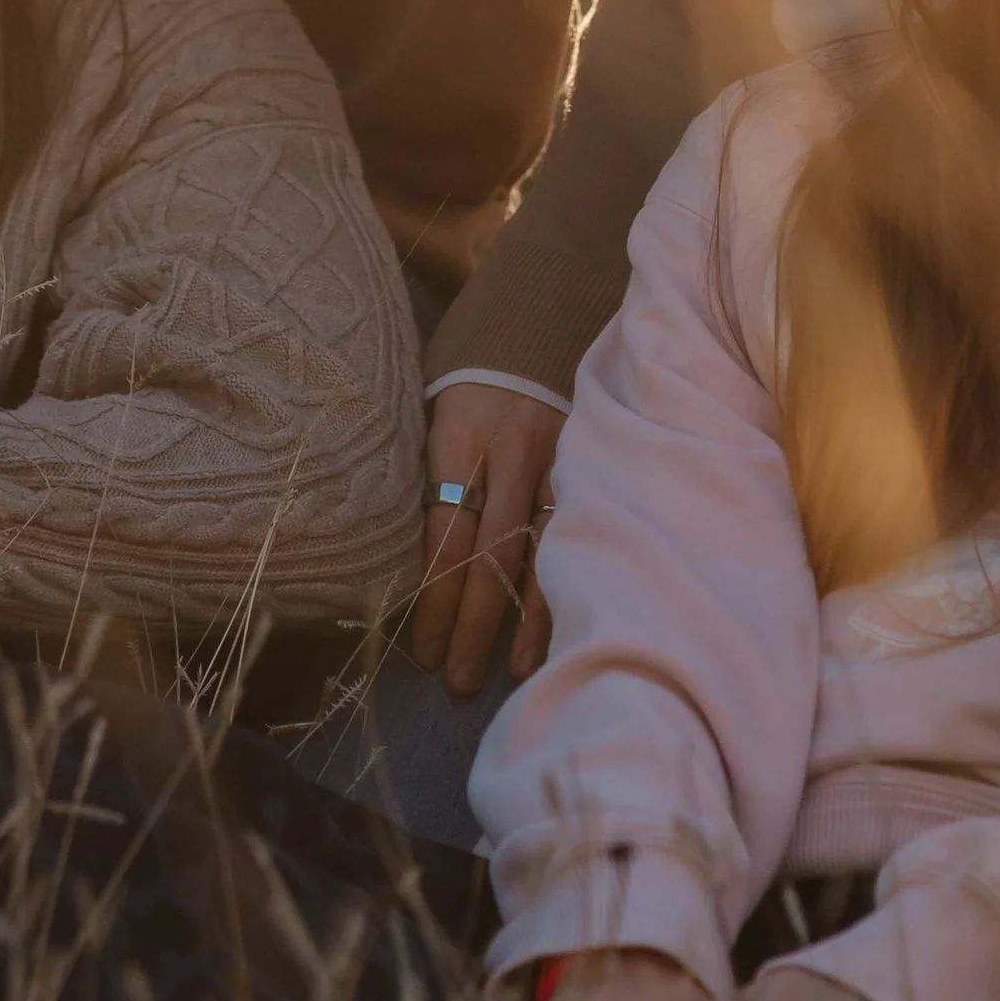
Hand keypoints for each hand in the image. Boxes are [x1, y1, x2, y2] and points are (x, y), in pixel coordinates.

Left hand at [409, 380, 561, 693]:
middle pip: (490, 554)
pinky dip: (564, 583)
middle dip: (473, 623)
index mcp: (458, 440)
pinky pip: (573, 533)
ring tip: (513, 671)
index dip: (434, 599)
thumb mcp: (433, 418)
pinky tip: (560, 623)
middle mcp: (509, 453)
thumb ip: (431, 482)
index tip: (423, 650)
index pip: (445, 536)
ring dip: (525, 618)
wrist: (534, 320)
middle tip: (458, 679)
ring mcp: (554, 460)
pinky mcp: (583, 464)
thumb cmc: (467, 382)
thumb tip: (416, 567)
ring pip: (541, 551)